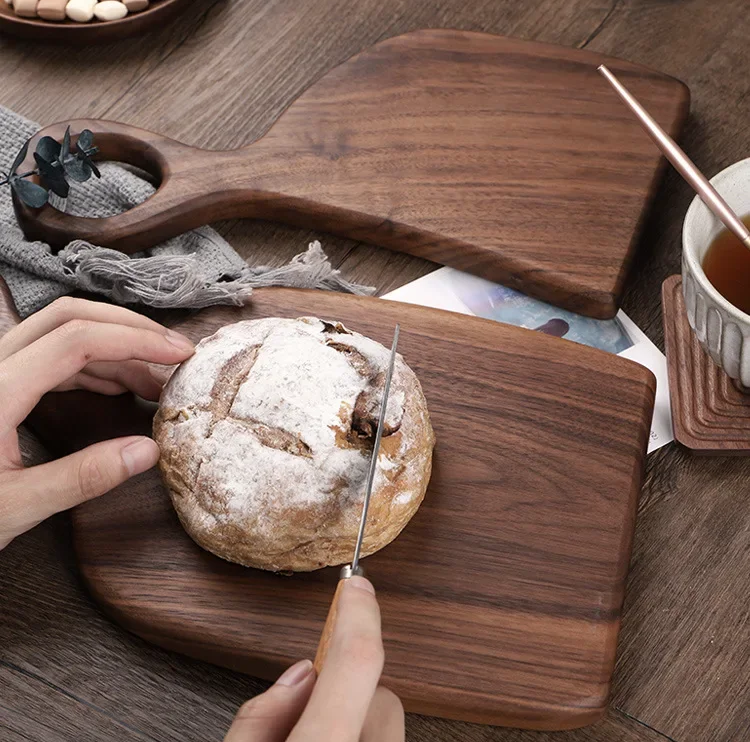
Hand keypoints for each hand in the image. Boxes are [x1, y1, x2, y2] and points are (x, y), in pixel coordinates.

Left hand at [0, 296, 194, 548]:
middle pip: (69, 317)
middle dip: (130, 329)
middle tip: (175, 354)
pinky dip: (95, 365)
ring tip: (156, 382)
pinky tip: (120, 388)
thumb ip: (82, 477)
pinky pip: (52, 356)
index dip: (135, 339)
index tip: (179, 355)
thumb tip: (149, 451)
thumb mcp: (14, 507)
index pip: (76, 340)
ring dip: (116, 348)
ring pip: (62, 333)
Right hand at [224, 576, 403, 741]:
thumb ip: (258, 718)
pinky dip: (362, 740)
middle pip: (380, 697)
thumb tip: (300, 677)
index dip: (357, 616)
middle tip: (303, 722)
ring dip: (356, 724)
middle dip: (347, 697)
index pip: (354, 664)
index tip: (356, 586)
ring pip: (387, 723)